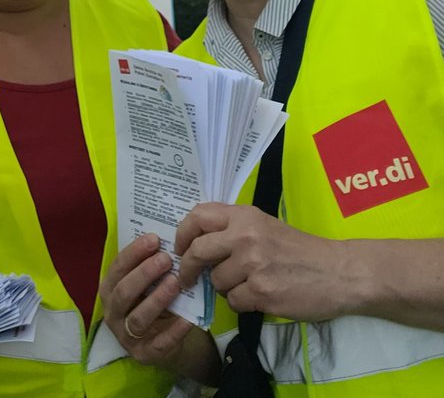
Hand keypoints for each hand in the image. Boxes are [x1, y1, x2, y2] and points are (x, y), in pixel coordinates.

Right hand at [99, 234, 196, 366]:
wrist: (164, 339)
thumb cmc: (152, 300)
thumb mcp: (146, 283)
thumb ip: (150, 266)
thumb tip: (166, 238)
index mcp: (109, 289)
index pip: (117, 268)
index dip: (134, 252)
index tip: (154, 239)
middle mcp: (113, 313)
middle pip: (124, 292)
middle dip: (144, 273)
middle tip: (166, 259)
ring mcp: (126, 336)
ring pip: (138, 318)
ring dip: (157, 299)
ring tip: (175, 283)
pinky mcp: (145, 354)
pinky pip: (160, 343)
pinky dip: (174, 331)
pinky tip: (188, 319)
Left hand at [176, 203, 346, 320]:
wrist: (338, 272)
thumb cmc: (300, 249)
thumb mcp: (264, 225)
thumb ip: (233, 228)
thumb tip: (197, 242)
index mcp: (244, 215)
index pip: (197, 216)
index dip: (183, 233)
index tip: (181, 248)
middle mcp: (245, 235)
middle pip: (197, 251)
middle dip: (188, 267)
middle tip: (188, 278)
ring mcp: (252, 264)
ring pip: (216, 281)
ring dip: (225, 288)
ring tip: (247, 284)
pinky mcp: (261, 292)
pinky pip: (233, 302)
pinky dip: (242, 303)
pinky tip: (259, 297)